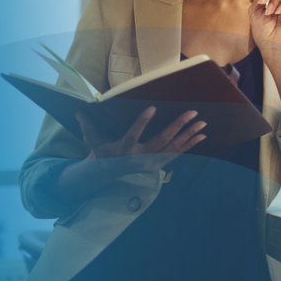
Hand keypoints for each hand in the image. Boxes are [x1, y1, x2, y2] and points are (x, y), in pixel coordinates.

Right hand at [76, 107, 206, 174]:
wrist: (109, 172)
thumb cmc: (102, 150)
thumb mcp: (93, 140)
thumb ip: (88, 126)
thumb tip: (78, 111)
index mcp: (124, 148)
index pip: (133, 134)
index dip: (142, 122)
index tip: (152, 108)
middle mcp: (140, 157)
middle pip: (161, 141)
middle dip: (178, 126)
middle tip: (192, 113)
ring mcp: (152, 163)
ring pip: (173, 148)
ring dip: (189, 135)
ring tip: (202, 123)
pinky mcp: (159, 165)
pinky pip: (177, 154)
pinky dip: (190, 145)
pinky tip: (202, 136)